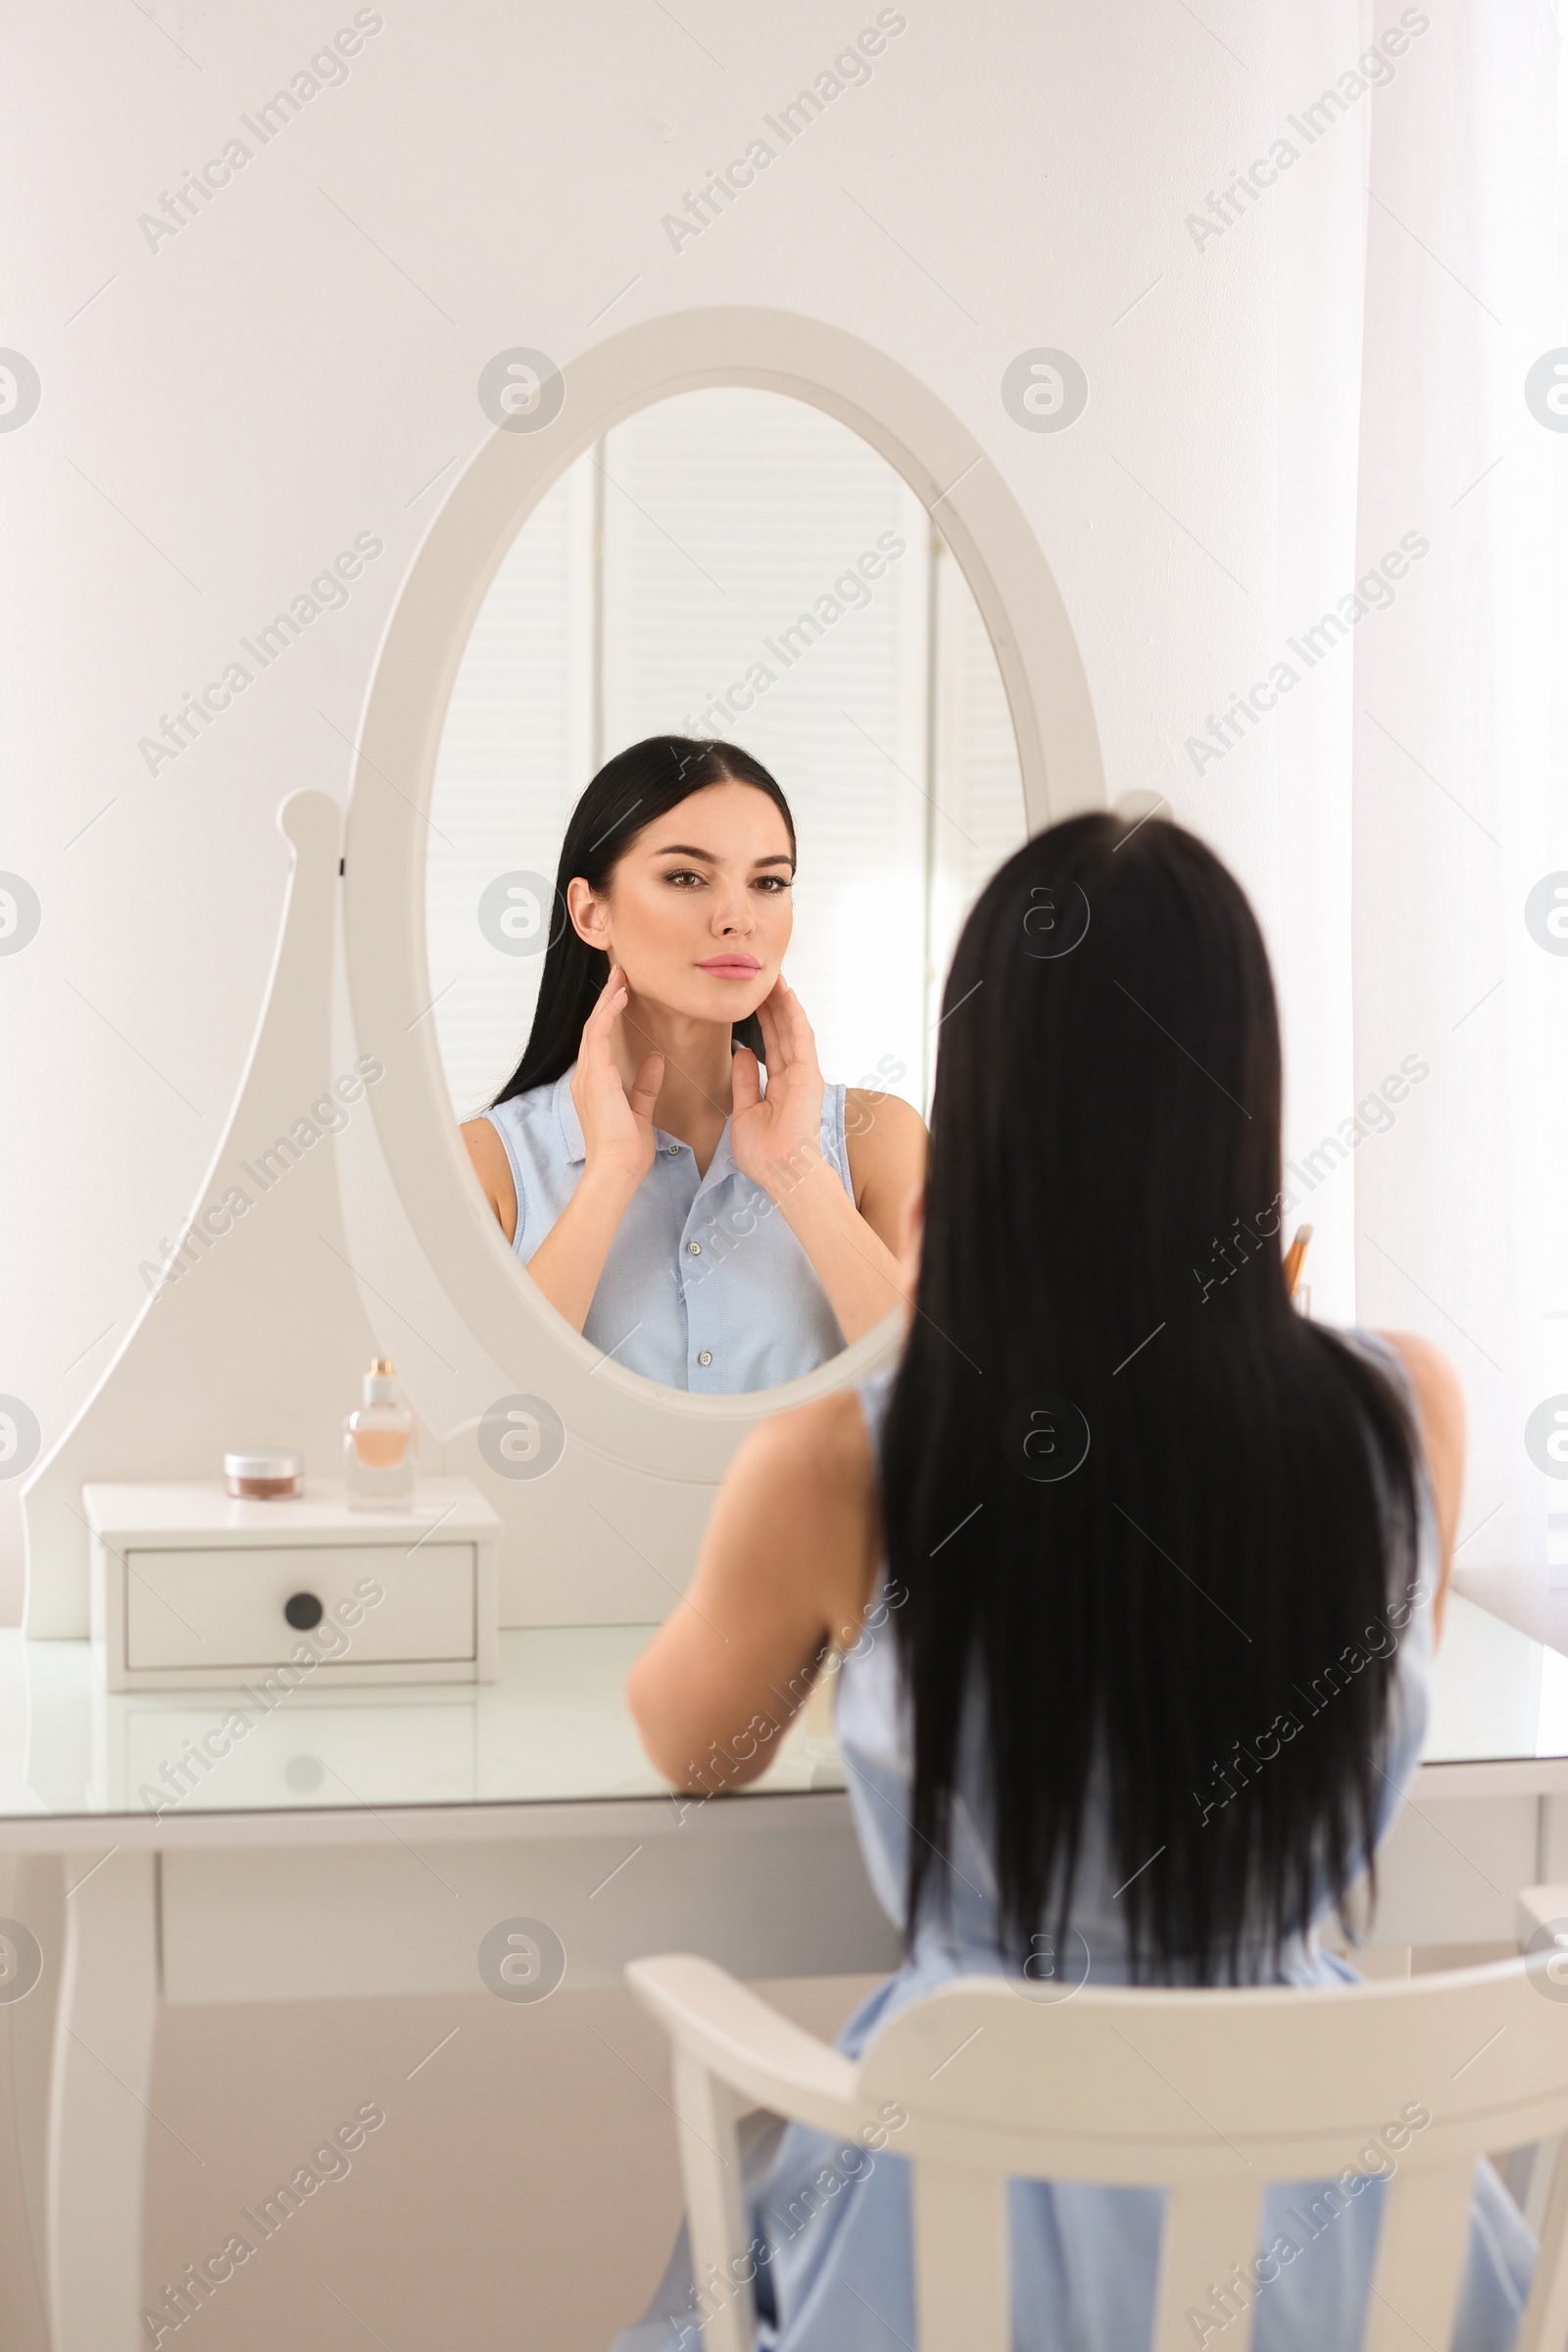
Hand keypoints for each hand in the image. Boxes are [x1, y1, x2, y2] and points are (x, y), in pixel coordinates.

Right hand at [570, 966, 663, 1194]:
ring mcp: (588, 1075)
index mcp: (594, 1085)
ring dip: (608, 1000)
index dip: (609, 1016)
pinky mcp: (596, 1075)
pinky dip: (609, 1013)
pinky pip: (598, 1034)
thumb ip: (645, 1085)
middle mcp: (586, 1077)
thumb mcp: (640, 1111)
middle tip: (621, 975)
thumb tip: (655, 1060)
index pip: (600, 1042)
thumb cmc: (625, 1149)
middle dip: (607, 1000)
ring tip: (622, 979)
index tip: (623, 996)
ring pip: (594, 1025)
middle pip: (594, 1028)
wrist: (616, 1168)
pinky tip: (621, 998)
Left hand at [730, 976, 825, 1198]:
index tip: (751, 999)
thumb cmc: (763, 1152)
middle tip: (760, 977)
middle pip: (781, 1033)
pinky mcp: (808, 1075)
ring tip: (772, 976)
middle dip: (771, 1005)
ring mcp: (803, 1074)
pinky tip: (786, 994)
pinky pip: (800, 1038)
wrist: (780, 1170)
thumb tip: (742, 1051)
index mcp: (780, 1087)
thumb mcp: (744, 1110)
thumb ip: (745, 1080)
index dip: (762, 1021)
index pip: (770, 1046)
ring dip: (782, 1003)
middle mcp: (794, 1077)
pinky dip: (794, 1015)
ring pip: (791, 1030)